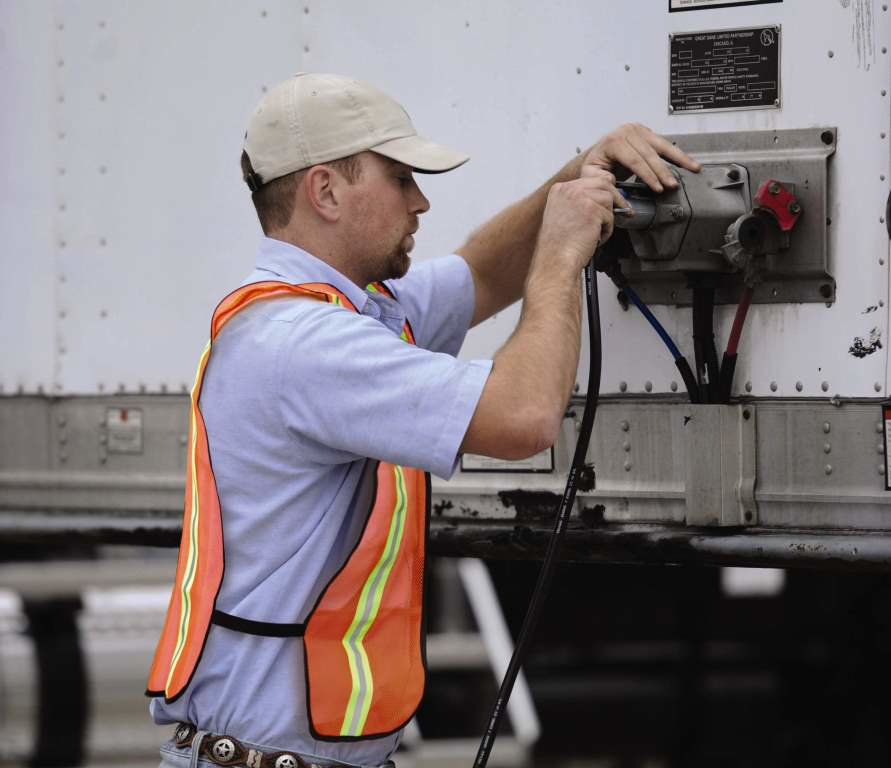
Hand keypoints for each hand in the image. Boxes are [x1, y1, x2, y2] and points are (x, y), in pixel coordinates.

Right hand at [537, 166, 621, 270]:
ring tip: (595, 232)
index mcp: (560, 189)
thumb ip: (577, 201)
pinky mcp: (592, 210)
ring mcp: (580, 198)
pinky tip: (594, 238)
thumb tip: (600, 198)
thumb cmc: (558, 245)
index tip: (607, 201)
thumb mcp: (562, 214)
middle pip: (603, 184)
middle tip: (619, 211)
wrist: (556, 260)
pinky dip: (606, 230)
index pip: (590, 179)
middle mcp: (569, 190)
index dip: (602, 191)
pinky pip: (610, 216)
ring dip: (607, 217)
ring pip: (609, 199)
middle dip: (614, 199)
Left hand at [583, 123, 700, 192]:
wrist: (596, 155)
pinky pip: (664, 144)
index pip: (634, 160)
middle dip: (663, 171)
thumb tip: (619, 196)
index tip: (658, 188)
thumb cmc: (596, 166)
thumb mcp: (593, 177)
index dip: (647, 175)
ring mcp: (637, 129)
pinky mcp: (646, 132)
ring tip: (692, 169)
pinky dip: (678, 154)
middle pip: (649, 153)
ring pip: (661, 145)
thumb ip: (605, 186)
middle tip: (672, 185)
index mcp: (613, 141)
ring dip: (678, 159)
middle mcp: (626, 131)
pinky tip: (689, 161)